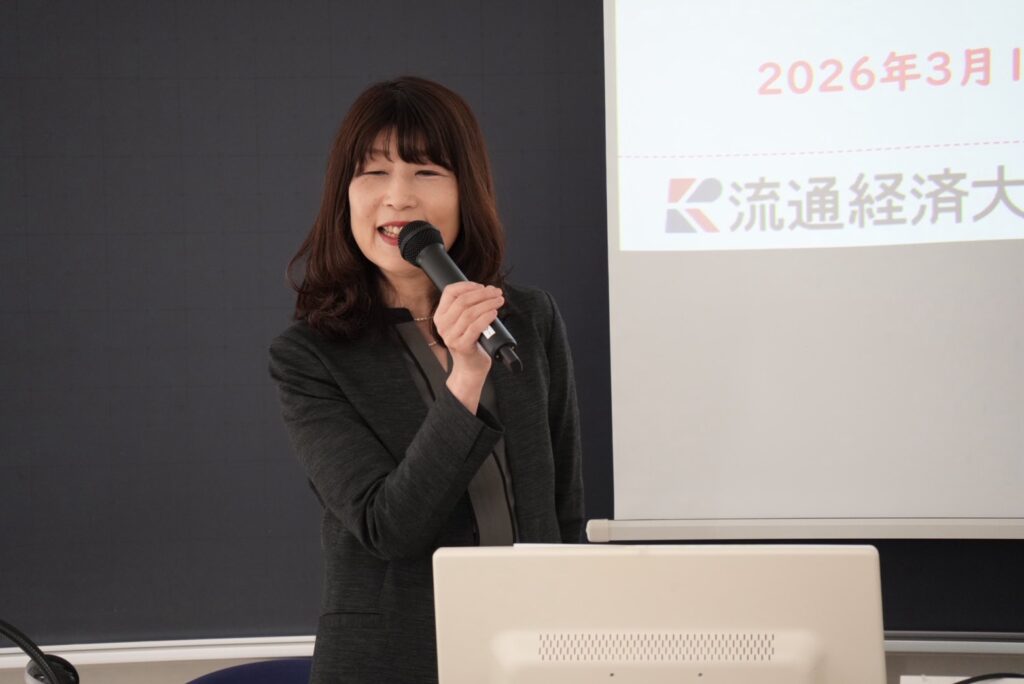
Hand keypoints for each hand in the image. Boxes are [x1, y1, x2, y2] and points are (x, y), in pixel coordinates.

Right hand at [433, 282, 503, 410]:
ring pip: (470, 313)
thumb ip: (469, 306)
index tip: (482, 286)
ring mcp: (451, 336)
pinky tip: (494, 313)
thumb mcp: (464, 322)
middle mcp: (443, 326)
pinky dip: (486, 318)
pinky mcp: (462, 346)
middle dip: (482, 294)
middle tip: (496, 292)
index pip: (449, 292)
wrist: (470, 367)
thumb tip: (487, 289)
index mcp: (440, 316)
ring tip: (499, 301)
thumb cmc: (471, 342)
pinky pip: (475, 327)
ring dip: (487, 304)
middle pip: (462, 301)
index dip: (467, 285)